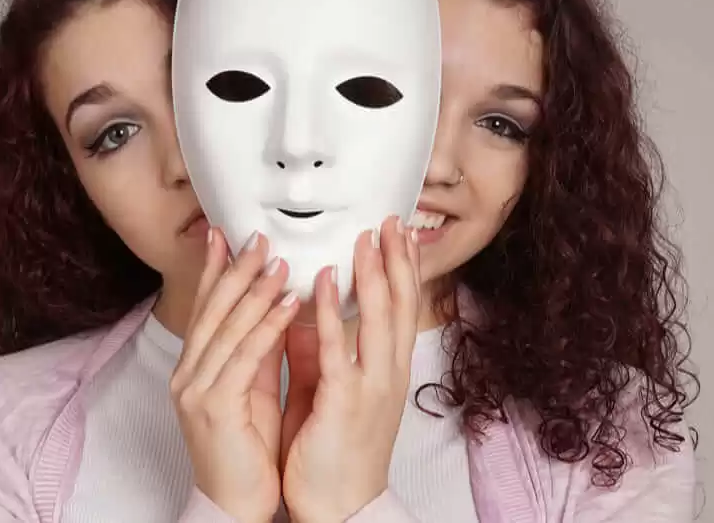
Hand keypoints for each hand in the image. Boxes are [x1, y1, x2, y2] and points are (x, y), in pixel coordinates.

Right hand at [171, 228, 300, 522]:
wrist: (233, 505)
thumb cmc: (245, 452)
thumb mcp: (252, 389)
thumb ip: (257, 349)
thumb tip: (274, 306)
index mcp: (194, 369)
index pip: (205, 308)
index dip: (215, 270)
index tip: (226, 235)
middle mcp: (188, 375)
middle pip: (212, 310)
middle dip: (236, 269)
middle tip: (259, 236)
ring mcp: (197, 390)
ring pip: (228, 327)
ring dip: (255, 291)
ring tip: (279, 261)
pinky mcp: (214, 407)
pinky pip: (246, 357)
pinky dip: (268, 326)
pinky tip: (288, 304)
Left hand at [280, 215, 422, 522]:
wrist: (339, 506)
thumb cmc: (336, 453)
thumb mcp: (336, 392)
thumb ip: (324, 352)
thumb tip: (308, 315)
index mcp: (389, 372)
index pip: (403, 309)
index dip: (405, 269)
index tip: (402, 235)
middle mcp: (388, 374)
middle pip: (400, 305)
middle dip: (397, 260)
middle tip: (393, 221)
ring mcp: (371, 387)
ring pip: (378, 319)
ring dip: (373, 274)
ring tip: (366, 237)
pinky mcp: (344, 402)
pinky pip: (337, 348)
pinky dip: (329, 311)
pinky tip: (320, 281)